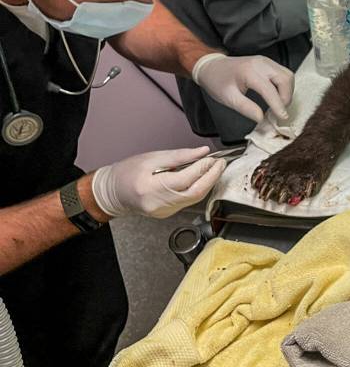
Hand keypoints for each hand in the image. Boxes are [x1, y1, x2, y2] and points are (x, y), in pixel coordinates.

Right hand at [91, 147, 225, 218]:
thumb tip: (202, 152)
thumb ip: (179, 156)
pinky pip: (188, 201)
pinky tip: (202, 179)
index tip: (214, 158)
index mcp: (151, 188)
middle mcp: (158, 204)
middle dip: (212, 178)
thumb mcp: (151, 158)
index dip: (204, 168)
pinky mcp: (168, 214)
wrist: (112, 192)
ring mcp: (164, 212)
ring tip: (214, 169)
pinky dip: (197, 189)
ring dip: (207, 183)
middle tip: (220, 164)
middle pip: (195, 193)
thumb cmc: (126, 173)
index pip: (186, 179)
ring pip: (194, 199)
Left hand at [192, 53, 293, 123]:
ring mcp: (266, 61)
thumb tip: (261, 119)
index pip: (270, 90)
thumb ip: (246, 108)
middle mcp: (261, 63)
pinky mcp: (268, 62)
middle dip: (286, 97)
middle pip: (285, 79)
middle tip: (280, 112)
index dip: (278, 105)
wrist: (211, 66)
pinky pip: (283, 73)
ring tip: (279, 105)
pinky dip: (284, 86)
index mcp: (249, 72)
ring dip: (287, 91)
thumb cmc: (217, 82)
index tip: (282, 118)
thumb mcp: (228, 98)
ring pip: (287, 75)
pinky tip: (277, 96)